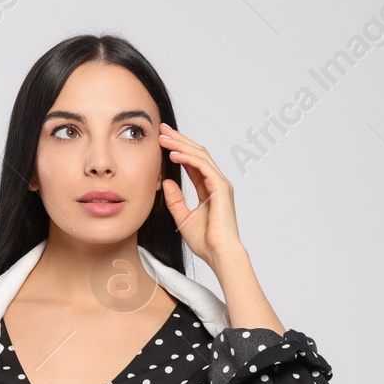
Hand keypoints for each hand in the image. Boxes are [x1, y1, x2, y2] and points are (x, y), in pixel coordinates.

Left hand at [158, 122, 243, 266]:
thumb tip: (166, 182)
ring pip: (200, 155)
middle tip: (162, 129)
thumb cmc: (206, 242)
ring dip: (180, 145)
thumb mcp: (183, 217)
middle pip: (197, 154)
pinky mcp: (221, 187)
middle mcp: (217, 183)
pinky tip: (172, 154)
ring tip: (163, 138)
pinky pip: (202, 166)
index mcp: (210, 189)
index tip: (162, 141)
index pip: (193, 163)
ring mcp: (221, 184)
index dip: (178, 150)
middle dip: (179, 140)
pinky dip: (187, 158)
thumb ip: (174, 200)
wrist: (219, 254)